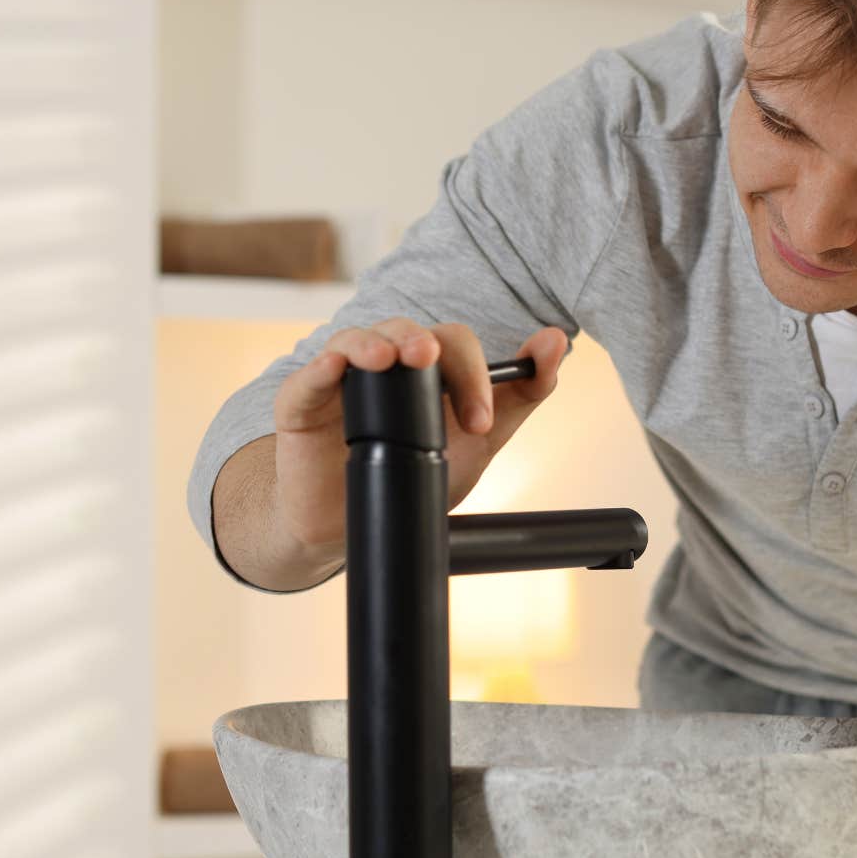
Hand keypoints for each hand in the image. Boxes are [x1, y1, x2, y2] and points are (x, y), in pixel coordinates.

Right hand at [272, 320, 569, 548]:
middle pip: (405, 331)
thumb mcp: (479, 440)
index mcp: (426, 366)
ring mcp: (340, 378)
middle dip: (427, 347)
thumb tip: (556, 342)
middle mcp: (384, 360)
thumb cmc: (412, 469)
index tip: (482, 422)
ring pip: (356, 340)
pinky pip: (309, 376)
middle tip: (435, 368)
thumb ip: (521, 396)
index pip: (451, 343)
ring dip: (375, 342)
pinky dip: (324, 366)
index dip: (472, 372)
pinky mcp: (300, 401)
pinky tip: (337, 367)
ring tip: (390, 358)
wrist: (348, 526)